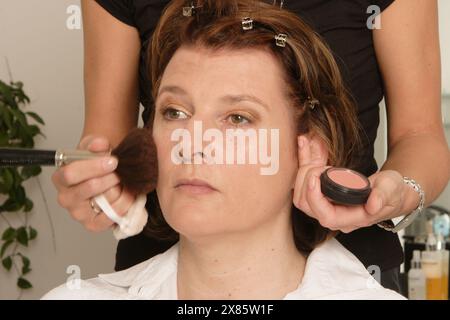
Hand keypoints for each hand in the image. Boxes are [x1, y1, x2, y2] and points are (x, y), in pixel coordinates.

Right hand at [51, 135, 135, 231]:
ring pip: (104, 201)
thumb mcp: (94, 149)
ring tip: (124, 183)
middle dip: (110, 178)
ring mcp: (78, 214)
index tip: (113, 161)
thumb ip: (95, 144)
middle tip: (120, 173)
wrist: (104, 178)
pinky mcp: (92, 225)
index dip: (94, 167)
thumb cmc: (95, 164)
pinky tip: (127, 195)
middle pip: (89, 187)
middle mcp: (65, 198)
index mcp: (60, 178)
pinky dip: (125, 204)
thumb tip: (101, 144)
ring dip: (120, 190)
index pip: (71, 174)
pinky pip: (112, 216)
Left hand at [292, 135, 408, 232]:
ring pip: (301, 194)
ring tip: (312, 151)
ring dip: (302, 171)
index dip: (315, 198)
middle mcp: (336, 215)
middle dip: (306, 181)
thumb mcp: (392, 189)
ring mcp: (327, 205)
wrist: (391, 190)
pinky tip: (304, 145)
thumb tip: (373, 205)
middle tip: (318, 164)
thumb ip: (383, 196)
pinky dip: (304, 162)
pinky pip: (305, 181)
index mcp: (352, 218)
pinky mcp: (322, 194)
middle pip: (307, 205)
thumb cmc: (392, 192)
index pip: (326, 216)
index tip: (314, 178)